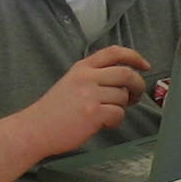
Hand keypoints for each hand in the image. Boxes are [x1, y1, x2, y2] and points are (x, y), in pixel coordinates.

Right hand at [26, 46, 147, 153]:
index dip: (134, 57)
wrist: (36, 129)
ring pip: (123, 97)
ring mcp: (90, 95)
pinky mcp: (93, 113)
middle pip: (126, 74)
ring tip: (107, 114)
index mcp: (82, 67)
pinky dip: (115, 121)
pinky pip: (118, 114)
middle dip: (138, 85)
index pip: (114, 52)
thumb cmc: (54, 110)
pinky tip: (103, 123)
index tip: (144, 65)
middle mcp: (87, 77)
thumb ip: (94, 77)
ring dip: (122, 107)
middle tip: (136, 96)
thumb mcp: (71, 82)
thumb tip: (123, 82)